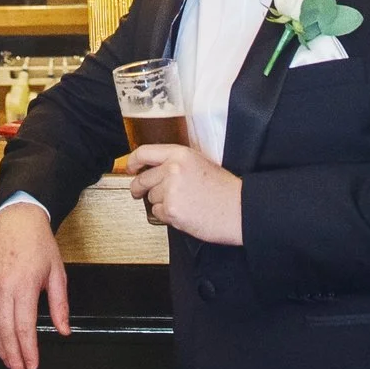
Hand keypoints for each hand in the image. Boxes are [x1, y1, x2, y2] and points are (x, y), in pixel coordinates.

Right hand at [0, 200, 68, 368]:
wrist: (18, 220)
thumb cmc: (39, 245)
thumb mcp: (57, 273)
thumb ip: (60, 305)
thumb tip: (64, 330)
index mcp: (24, 285)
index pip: (24, 327)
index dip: (28, 350)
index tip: (32, 365)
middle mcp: (2, 286)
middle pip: (5, 331)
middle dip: (13, 356)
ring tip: (8, 363)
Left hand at [125, 144, 243, 245]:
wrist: (239, 210)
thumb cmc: (224, 189)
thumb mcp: (199, 163)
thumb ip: (175, 163)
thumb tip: (154, 169)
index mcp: (180, 154)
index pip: (144, 152)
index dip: (133, 161)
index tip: (130, 168)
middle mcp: (172, 169)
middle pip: (142, 179)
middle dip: (139, 188)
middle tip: (140, 193)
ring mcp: (170, 190)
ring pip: (151, 198)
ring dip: (161, 203)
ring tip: (183, 203)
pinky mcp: (171, 210)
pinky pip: (157, 213)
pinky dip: (166, 216)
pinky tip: (183, 213)